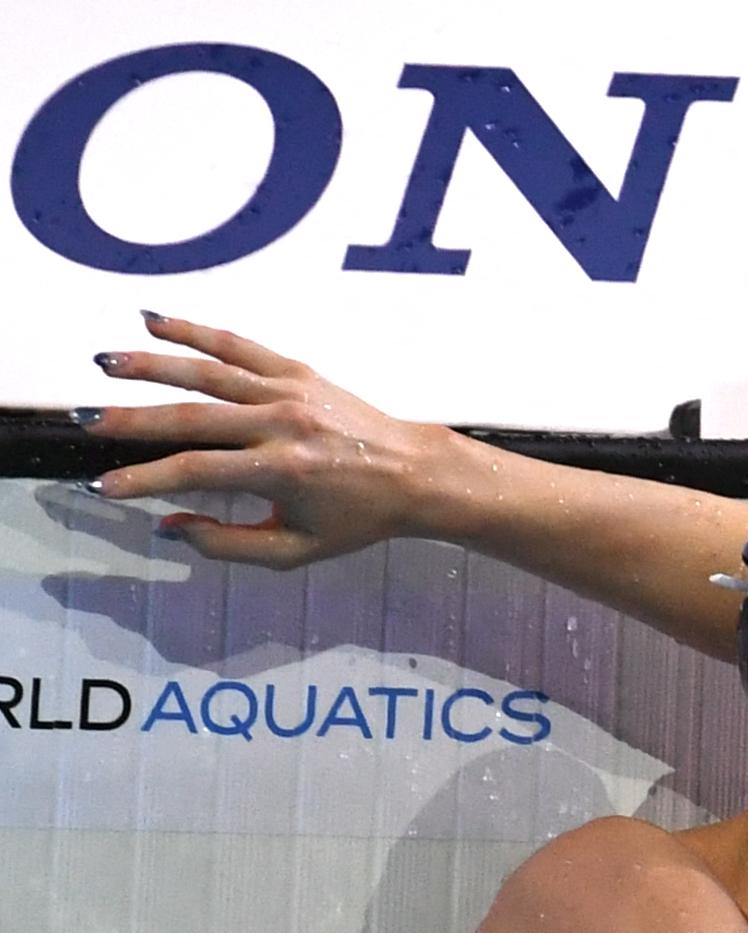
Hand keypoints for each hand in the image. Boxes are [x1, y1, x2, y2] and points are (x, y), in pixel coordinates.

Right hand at [79, 313, 469, 568]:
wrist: (417, 474)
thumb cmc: (359, 518)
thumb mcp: (297, 549)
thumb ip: (229, 544)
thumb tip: (169, 527)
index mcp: (283, 471)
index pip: (196, 472)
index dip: (144, 480)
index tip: (105, 486)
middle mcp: (283, 425)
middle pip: (192, 418)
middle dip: (131, 419)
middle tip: (84, 420)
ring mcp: (291, 393)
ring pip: (209, 371)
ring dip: (151, 364)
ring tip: (104, 364)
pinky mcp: (300, 372)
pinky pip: (239, 346)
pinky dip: (196, 330)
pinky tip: (153, 321)